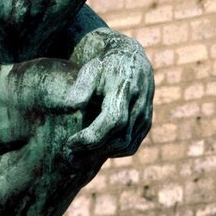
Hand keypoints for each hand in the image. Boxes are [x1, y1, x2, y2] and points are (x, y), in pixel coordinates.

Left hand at [65, 31, 153, 158]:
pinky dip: (114, 152)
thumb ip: (81, 87)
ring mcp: (145, 115)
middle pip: (120, 138)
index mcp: (124, 90)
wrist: (129, 59)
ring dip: (102, 154)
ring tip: (79, 156)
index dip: (92, 137)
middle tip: (70, 155)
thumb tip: (71, 105)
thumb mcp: (89, 70)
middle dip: (93, 151)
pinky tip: (95, 150)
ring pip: (126, 145)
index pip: (112, 121)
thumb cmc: (104, 66)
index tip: (70, 143)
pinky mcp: (146, 123)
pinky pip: (132, 145)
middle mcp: (138, 105)